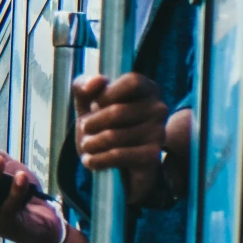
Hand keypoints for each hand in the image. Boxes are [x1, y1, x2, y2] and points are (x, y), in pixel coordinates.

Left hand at [73, 72, 177, 205]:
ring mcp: (158, 133)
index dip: (106, 94)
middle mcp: (158, 109)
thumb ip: (84, 87)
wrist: (113, 161)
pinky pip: (117, 155)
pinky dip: (97, 160)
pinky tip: (91, 160)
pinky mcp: (152, 155)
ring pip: (113, 136)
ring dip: (90, 143)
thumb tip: (96, 81)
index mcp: (148, 89)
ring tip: (88, 146)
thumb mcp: (87, 103)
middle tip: (85, 130)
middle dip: (90, 124)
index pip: (132, 81)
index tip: (96, 104)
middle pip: (116, 111)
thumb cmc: (100, 125)